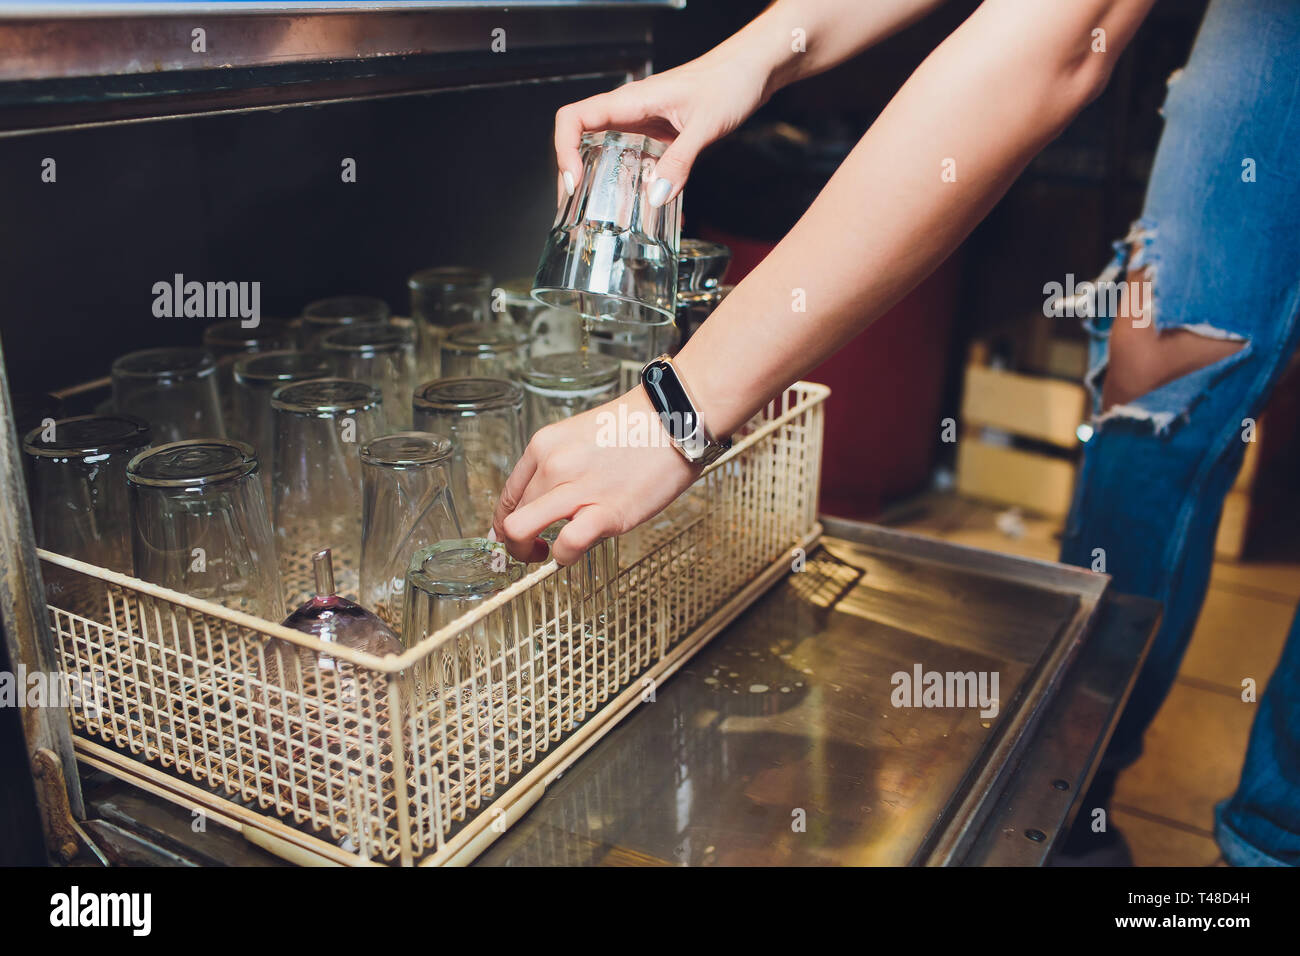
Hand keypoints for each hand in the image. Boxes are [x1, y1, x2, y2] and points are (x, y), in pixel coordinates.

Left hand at [492, 387, 700, 565]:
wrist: (677, 417)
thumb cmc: (637, 429)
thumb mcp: (580, 437)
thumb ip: (559, 467)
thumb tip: (543, 502)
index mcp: (544, 445)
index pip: (507, 495)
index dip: (504, 524)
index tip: (514, 537)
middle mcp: (553, 465)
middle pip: (510, 517)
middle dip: (517, 543)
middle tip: (536, 550)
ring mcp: (577, 488)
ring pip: (519, 531)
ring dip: (528, 553)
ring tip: (548, 554)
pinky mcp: (606, 511)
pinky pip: (566, 545)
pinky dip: (564, 557)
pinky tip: (575, 552)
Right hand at [554, 50, 772, 207]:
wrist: (752, 69)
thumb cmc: (729, 80)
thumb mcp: (705, 125)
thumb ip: (681, 161)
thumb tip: (656, 195)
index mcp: (631, 101)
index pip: (574, 119)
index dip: (564, 150)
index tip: (574, 181)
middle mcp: (630, 112)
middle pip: (581, 141)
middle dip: (575, 175)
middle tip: (579, 209)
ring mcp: (643, 124)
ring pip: (606, 153)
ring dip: (601, 182)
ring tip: (603, 214)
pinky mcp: (659, 135)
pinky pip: (636, 160)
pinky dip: (636, 182)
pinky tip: (649, 206)